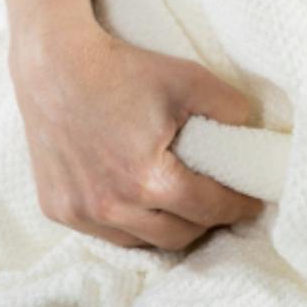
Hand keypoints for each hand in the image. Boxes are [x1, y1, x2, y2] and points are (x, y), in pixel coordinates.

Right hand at [9, 15, 264, 251]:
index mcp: (149, 180)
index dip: (237, 207)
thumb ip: (230, 107)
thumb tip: (253, 129)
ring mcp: (81, 213)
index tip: (252, 204)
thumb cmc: (122, 69)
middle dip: (205, 224)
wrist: (54, 65)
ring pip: (139, 240)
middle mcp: (113, 207)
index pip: (208, 209)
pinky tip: (139, 206)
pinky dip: (127, 224)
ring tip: (182, 209)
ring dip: (165, 230)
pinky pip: (104, 232)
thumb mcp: (188, 78)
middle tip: (219, 206)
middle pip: (177, 236)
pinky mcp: (57, 209)